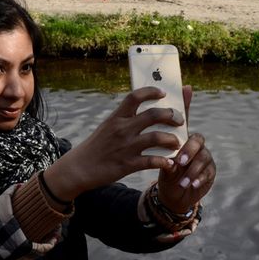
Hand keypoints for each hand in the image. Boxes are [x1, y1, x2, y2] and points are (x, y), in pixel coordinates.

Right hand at [43, 85, 184, 201]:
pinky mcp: (128, 164)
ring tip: (177, 142)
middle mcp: (122, 129)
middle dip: (171, 115)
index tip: (163, 93)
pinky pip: (153, 161)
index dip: (152, 91)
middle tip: (180, 120)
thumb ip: (123, 119)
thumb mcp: (107, 127)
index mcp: (116, 117)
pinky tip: (169, 163)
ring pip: (157, 138)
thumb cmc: (95, 147)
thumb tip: (142, 110)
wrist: (79, 168)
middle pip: (153, 115)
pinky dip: (165, 162)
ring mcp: (126, 147)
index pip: (135, 96)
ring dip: (172, 139)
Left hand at [156, 93, 214, 212]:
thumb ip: (163, 152)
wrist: (173, 193)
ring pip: (204, 157)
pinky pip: (209, 172)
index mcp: (182, 137)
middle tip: (180, 161)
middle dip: (189, 150)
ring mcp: (205, 157)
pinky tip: (193, 184)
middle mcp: (196, 144)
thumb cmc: (167, 171)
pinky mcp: (211, 171)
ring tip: (183, 181)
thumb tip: (162, 148)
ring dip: (192, 170)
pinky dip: (200, 179)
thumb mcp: (161, 161)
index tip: (186, 92)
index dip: (187, 104)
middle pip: (198, 139)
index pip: (185, 119)